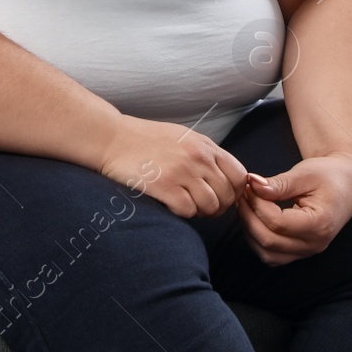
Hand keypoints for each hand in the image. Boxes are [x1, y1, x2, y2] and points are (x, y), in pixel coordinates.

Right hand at [97, 115, 248, 218]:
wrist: (112, 138)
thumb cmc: (145, 139)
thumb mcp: (183, 138)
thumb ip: (205, 154)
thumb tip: (225, 177)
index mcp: (205, 145)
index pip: (239, 175)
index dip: (234, 191)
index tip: (221, 196)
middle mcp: (198, 158)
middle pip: (227, 195)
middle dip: (218, 207)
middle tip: (202, 207)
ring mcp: (182, 172)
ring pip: (211, 206)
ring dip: (200, 212)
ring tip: (185, 204)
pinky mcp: (165, 186)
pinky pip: (188, 211)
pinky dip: (182, 213)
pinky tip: (170, 203)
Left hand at [237, 152, 351, 265]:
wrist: (347, 182)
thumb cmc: (330, 175)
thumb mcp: (306, 173)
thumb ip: (279, 183)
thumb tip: (253, 185)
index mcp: (320, 224)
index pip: (277, 222)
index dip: (257, 204)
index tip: (249, 184)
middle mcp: (314, 243)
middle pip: (268, 241)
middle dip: (248, 216)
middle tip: (242, 193)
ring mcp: (307, 251)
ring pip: (267, 254)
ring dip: (250, 230)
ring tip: (246, 204)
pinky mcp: (299, 251)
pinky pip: (271, 255)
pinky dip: (257, 240)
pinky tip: (254, 218)